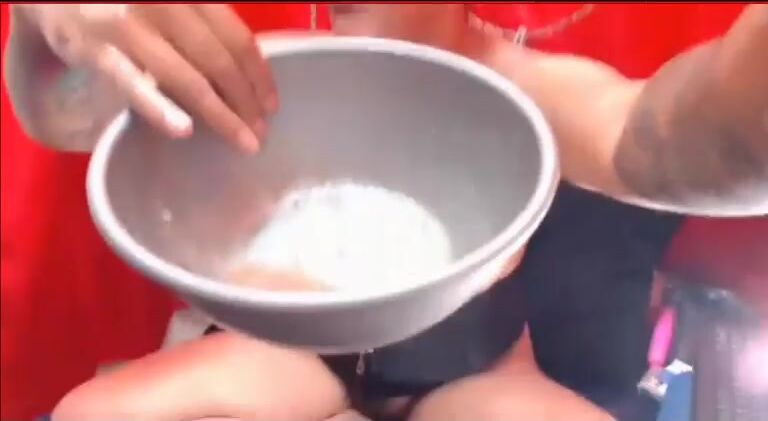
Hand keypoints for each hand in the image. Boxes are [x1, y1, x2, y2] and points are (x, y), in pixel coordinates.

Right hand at [15, 4, 275, 151]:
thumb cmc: (124, 1)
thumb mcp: (171, 3)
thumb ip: (202, 25)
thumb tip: (243, 74)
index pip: (237, 37)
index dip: (259, 76)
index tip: (271, 106)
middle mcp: (165, 4)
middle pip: (219, 61)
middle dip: (245, 102)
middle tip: (260, 133)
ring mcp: (128, 24)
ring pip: (186, 76)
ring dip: (220, 115)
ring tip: (242, 141)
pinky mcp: (93, 47)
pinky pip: (132, 82)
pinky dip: (160, 107)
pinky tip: (184, 130)